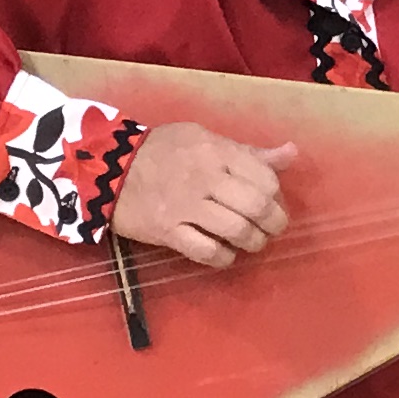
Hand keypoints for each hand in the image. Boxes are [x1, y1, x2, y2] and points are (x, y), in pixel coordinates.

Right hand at [115, 122, 295, 269]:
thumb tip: (292, 153)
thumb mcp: (205, 139)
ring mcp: (185, 206)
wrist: (107, 167)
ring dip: (253, 243)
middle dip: (273, 224)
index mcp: (216, 151)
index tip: (273, 203)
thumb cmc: (162, 150)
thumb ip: (248, 152)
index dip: (277, 195)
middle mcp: (205, 177)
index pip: (265, 178)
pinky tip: (225, 254)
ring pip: (237, 231)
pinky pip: (207, 252)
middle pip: (257, 206)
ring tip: (252, 243)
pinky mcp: (167, 231)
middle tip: (271, 229)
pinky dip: (224, 258)